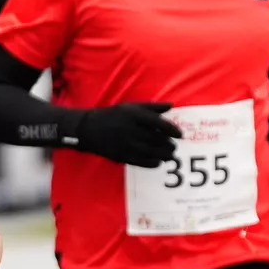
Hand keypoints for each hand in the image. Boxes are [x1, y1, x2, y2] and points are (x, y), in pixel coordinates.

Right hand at [67, 102, 181, 167]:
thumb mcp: (130, 106)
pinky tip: (158, 162)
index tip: (180, 134)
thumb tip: (171, 105)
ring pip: (150, 152)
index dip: (171, 129)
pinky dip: (152, 163)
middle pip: (156, 139)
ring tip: (170, 155)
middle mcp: (130, 129)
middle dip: (168, 144)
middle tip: (174, 147)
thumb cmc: (113, 115)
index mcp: (133, 115)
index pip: (158, 123)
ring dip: (163, 155)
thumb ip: (152, 107)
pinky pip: (140, 162)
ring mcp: (125, 144)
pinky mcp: (121, 156)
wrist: (89, 129)